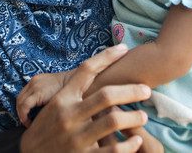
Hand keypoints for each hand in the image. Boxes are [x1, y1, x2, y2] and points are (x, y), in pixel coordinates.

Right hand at [19, 44, 151, 152]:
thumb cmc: (45, 130)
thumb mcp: (53, 108)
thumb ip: (73, 95)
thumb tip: (96, 79)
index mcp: (62, 99)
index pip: (86, 71)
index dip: (106, 57)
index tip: (124, 49)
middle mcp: (69, 115)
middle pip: (106, 95)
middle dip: (131, 91)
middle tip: (147, 90)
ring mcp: (76, 137)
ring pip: (113, 120)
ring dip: (133, 117)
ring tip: (143, 116)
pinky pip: (113, 150)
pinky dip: (129, 145)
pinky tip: (135, 140)